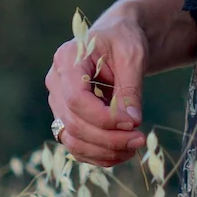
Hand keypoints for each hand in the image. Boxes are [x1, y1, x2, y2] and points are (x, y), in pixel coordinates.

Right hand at [45, 11, 149, 167]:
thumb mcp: (132, 56)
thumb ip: (130, 88)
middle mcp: (55, 83)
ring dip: (105, 152)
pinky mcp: (67, 118)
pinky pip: (78, 146)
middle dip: (109, 138)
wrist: (116, 40)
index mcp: (67, 59)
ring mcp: (58, 103)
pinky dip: (100, 155)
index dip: (104, 117)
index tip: (133, 122)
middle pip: (74, 123)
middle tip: (140, 139)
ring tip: (134, 147)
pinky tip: (123, 152)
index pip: (76, 99)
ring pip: (73, 141)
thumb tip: (132, 122)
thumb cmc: (123, 41)